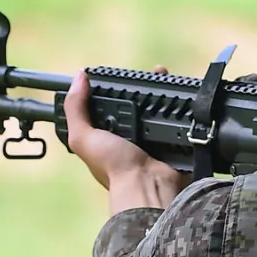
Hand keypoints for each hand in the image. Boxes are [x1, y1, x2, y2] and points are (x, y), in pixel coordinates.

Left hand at [65, 69, 190, 213]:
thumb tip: (78, 77)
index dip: (113, 89)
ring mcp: (153, 138)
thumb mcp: (83, 137)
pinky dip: (180, 104)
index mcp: (108, 136)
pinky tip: (180, 90)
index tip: (119, 73)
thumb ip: (75, 109)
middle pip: (136, 104)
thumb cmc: (113, 165)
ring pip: (157, 108)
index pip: (110, 106)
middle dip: (142, 87)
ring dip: (161, 90)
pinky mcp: (173, 140)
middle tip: (150, 71)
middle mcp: (130, 136)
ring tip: (163, 73)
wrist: (147, 185)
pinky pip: (177, 117)